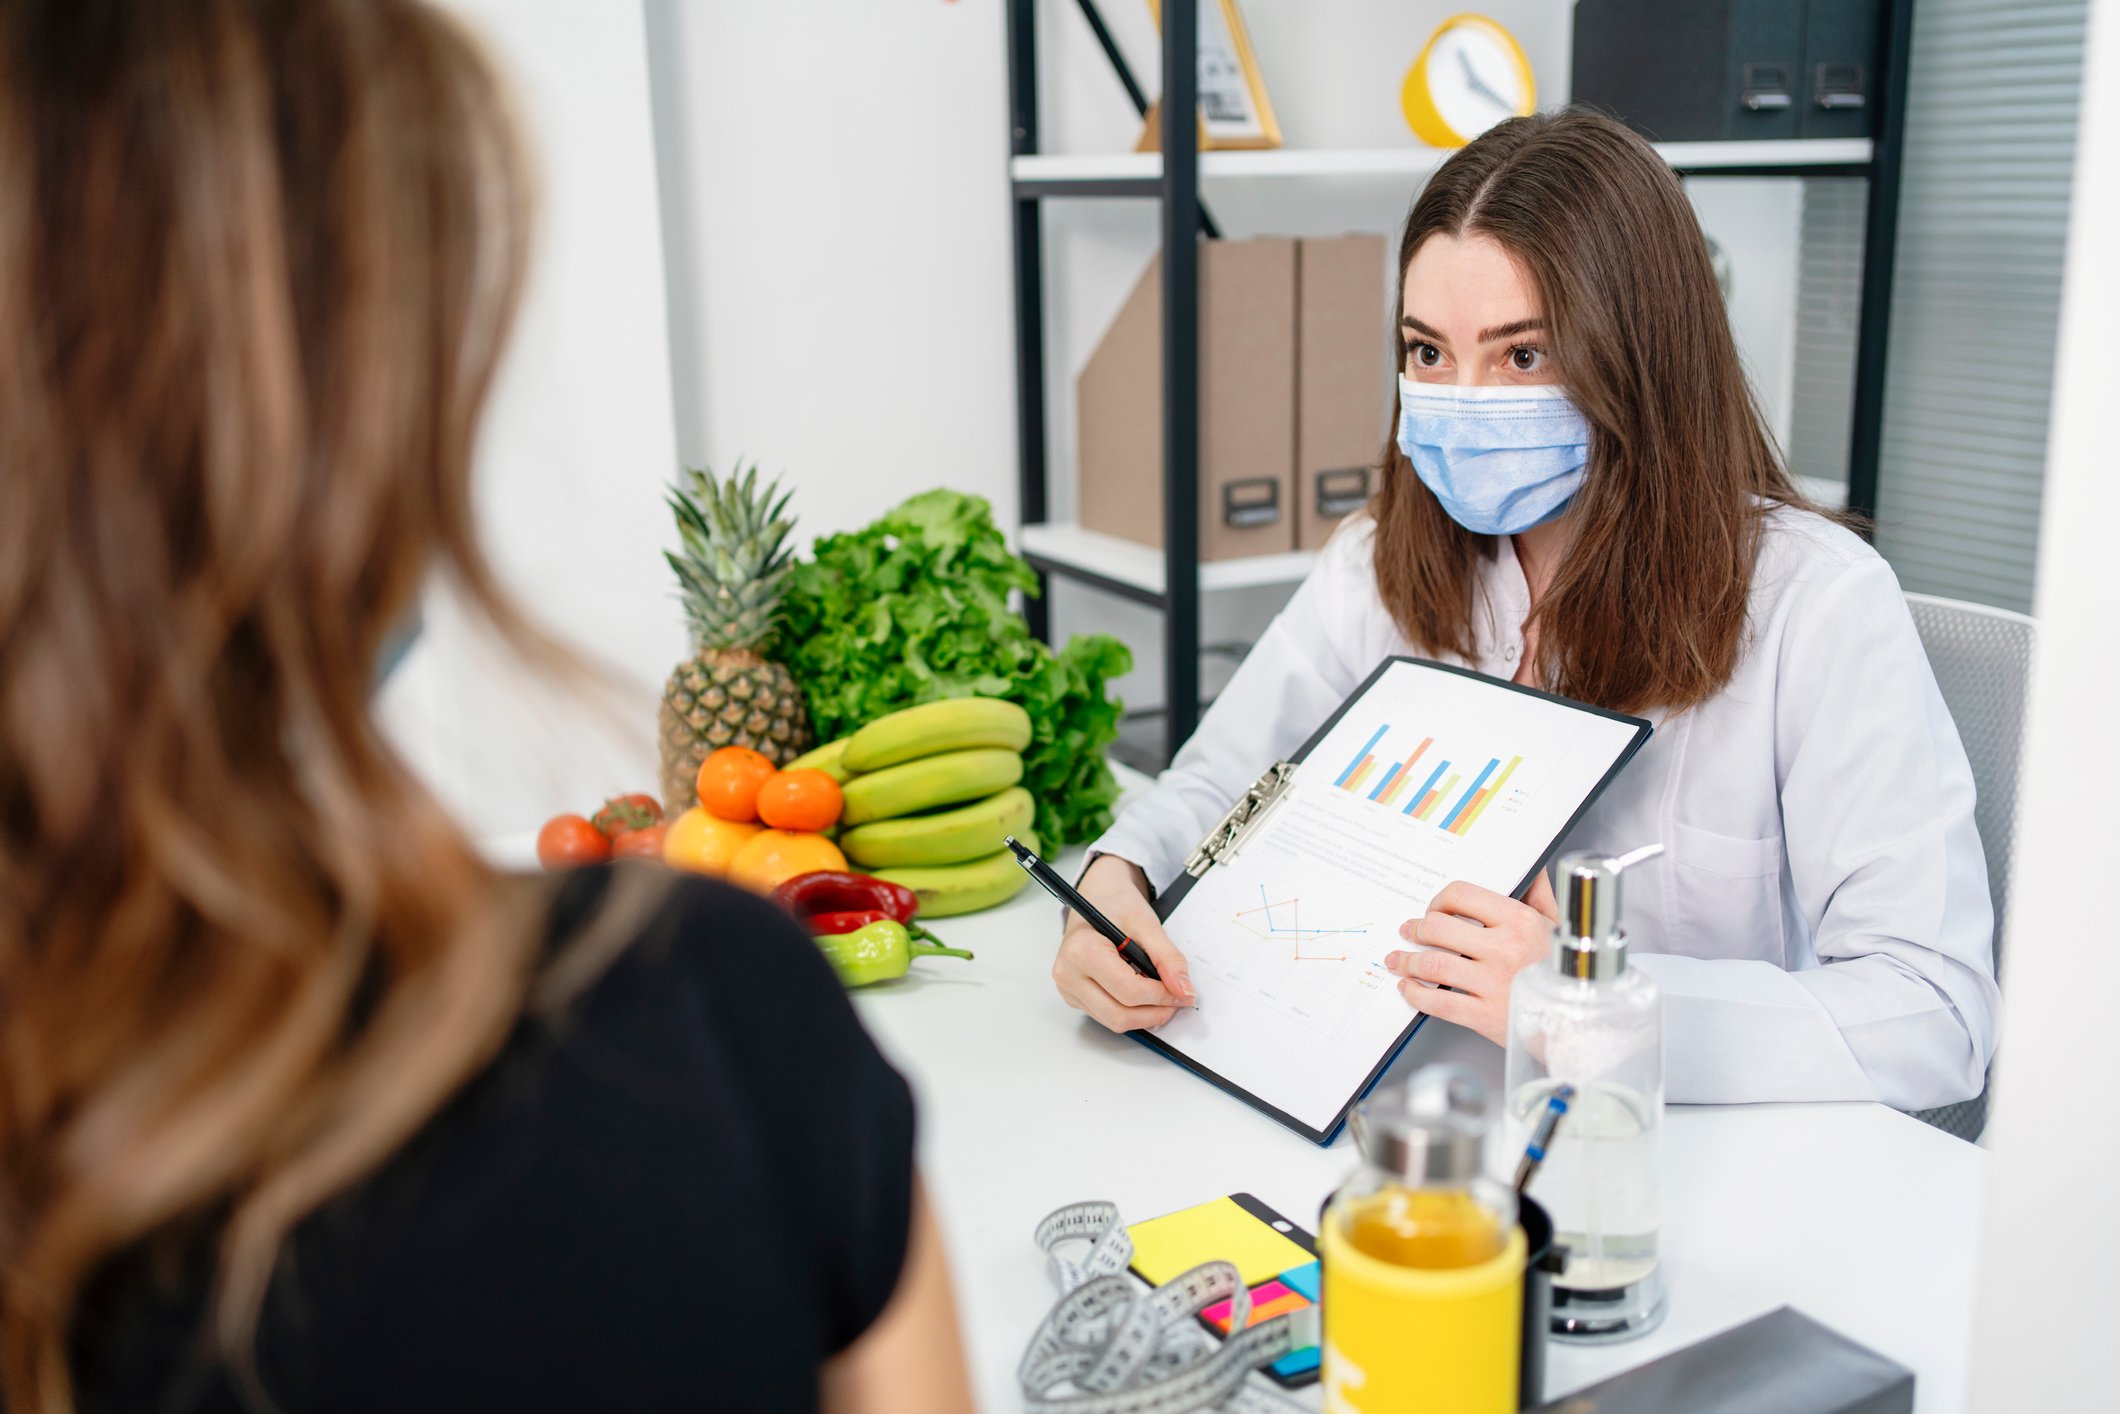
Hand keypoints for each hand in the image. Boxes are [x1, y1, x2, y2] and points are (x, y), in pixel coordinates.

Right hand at [1052, 855, 1196, 1031]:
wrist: (1097, 897)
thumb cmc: (1117, 905)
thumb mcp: (1147, 924)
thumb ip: (1168, 958)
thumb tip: (1183, 990)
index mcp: (1081, 951)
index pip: (1128, 991)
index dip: (1161, 996)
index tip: (1183, 992)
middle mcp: (1068, 974)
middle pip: (1119, 1015)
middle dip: (1155, 1013)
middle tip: (1177, 1000)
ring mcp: (1069, 989)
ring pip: (1114, 1022)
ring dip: (1144, 1015)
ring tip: (1161, 994)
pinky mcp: (1075, 998)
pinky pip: (1107, 1017)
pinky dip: (1131, 1011)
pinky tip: (1142, 992)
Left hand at [1383, 873, 1559, 1045]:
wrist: (1581, 1022)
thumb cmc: (1567, 972)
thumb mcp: (1558, 927)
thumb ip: (1539, 894)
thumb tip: (1530, 866)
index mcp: (1520, 921)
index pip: (1461, 895)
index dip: (1439, 901)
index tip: (1434, 910)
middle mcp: (1505, 950)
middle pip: (1438, 928)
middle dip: (1416, 929)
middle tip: (1408, 932)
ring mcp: (1493, 984)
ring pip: (1432, 965)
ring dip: (1407, 961)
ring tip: (1398, 960)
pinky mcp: (1486, 1016)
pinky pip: (1439, 1003)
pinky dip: (1416, 995)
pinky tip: (1409, 989)